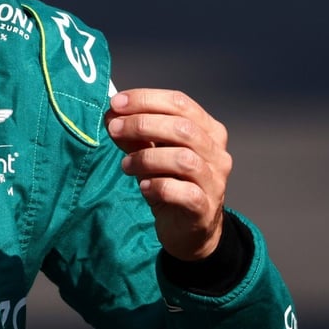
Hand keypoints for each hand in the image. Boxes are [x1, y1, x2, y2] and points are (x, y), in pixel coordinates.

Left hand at [106, 89, 231, 261]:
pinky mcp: (205, 207)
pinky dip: (159, 186)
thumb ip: (135, 135)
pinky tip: (143, 187)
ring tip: (126, 165)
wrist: (190, 230)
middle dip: (142, 124)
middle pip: (182, 127)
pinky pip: (184, 192)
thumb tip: (112, 115)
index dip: (146, 99)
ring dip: (147, 158)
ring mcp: (214, 181)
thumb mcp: (151, 154)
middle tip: (114, 129)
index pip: (180, 102)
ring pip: (183, 159)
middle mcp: (217, 152)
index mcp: (208, 130)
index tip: (116, 102)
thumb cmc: (170, 183)